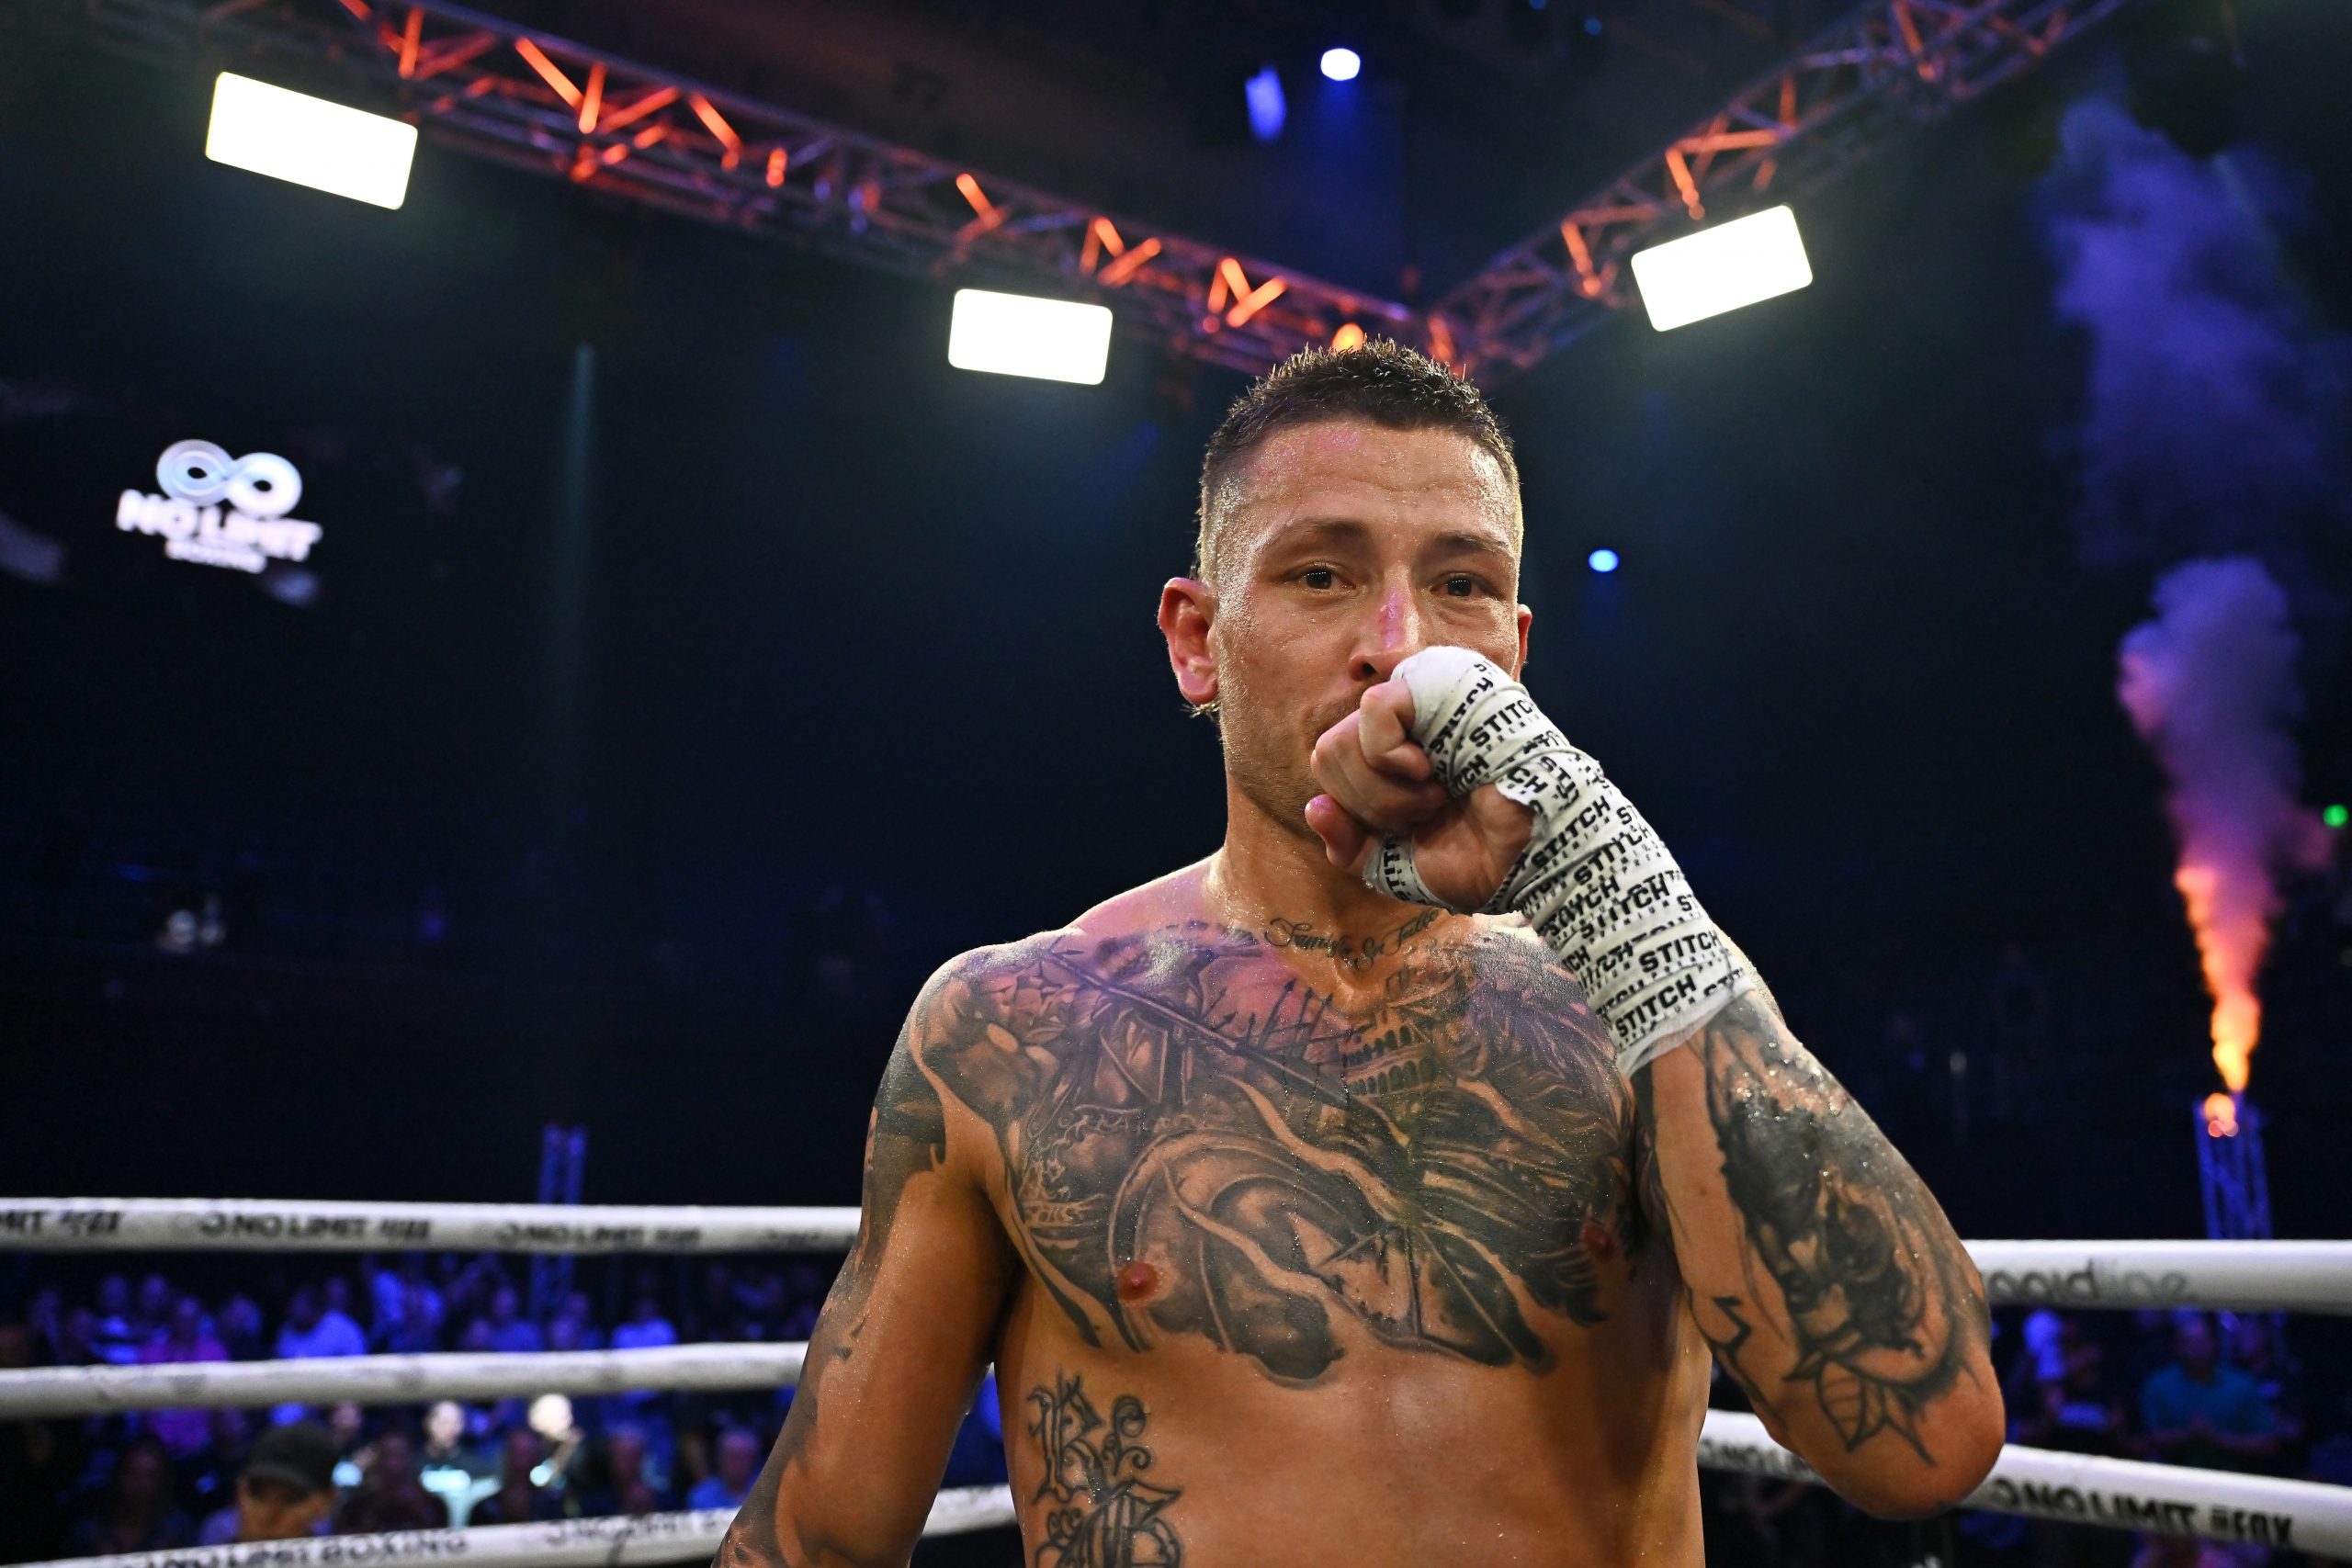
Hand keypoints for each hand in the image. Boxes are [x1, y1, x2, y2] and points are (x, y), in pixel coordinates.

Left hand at [1305, 678, 1534, 910]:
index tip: (1411, 826)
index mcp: (1391, 756)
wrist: (1536, 854)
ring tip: (1439, 793)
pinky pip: (1375, 709)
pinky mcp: (1440, 680)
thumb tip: (1314, 806)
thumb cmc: (1481, 857)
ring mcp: (1420, 696)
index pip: (1329, 771)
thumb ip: (1350, 847)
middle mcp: (1401, 721)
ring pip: (1341, 739)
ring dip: (1389, 790)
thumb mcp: (1398, 865)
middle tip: (1428, 810)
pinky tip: (1435, 769)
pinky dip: (1395, 758)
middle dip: (1373, 805)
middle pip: (1325, 756)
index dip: (1359, 812)